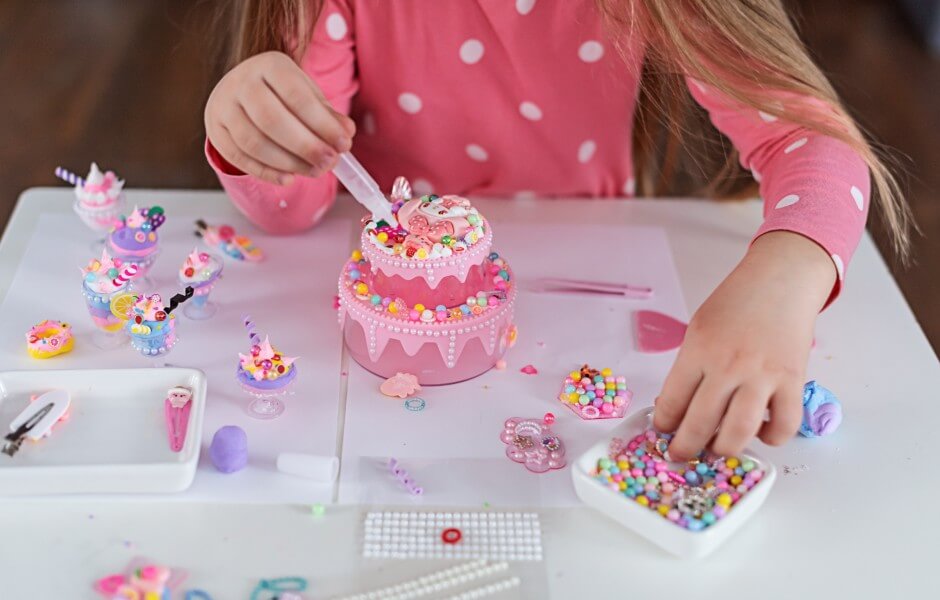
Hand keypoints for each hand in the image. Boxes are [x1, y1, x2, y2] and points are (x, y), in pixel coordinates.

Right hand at [205, 51, 355, 185]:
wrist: (242, 90)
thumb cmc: (283, 94)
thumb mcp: (308, 95)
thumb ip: (328, 115)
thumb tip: (346, 133)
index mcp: (270, 65)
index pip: (296, 96)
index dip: (322, 123)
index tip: (343, 144)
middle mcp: (241, 82)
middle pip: (272, 120)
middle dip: (305, 146)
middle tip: (329, 163)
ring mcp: (223, 106)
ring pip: (253, 142)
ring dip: (288, 163)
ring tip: (314, 171)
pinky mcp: (216, 130)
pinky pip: (239, 157)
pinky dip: (266, 172)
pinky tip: (289, 179)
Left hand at [653, 231, 836, 460]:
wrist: (780, 281)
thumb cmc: (735, 304)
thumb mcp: (699, 328)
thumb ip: (690, 367)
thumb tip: (677, 407)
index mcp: (698, 351)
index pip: (672, 401)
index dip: (663, 424)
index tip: (662, 432)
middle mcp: (728, 366)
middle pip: (699, 425)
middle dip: (685, 448)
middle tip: (682, 454)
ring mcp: (762, 376)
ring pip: (738, 434)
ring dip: (723, 451)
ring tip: (716, 449)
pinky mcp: (793, 381)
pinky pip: (783, 426)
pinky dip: (771, 438)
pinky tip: (760, 431)